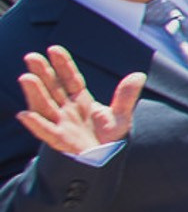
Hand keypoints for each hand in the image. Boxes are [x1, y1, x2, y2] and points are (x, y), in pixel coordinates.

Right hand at [16, 49, 143, 158]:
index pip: (70, 78)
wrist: (105, 162)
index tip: (53, 49)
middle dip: (43, 73)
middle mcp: (67, 109)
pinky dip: (35, 124)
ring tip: (25, 77)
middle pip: (53, 88)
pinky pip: (46, 131)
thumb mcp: (121, 116)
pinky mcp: (60, 141)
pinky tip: (24, 114)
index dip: (63, 64)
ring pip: (45, 106)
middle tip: (31, 57)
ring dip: (34, 93)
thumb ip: (126, 97)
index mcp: (81, 100)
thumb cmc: (109, 138)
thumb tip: (139, 76)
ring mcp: (61, 124)